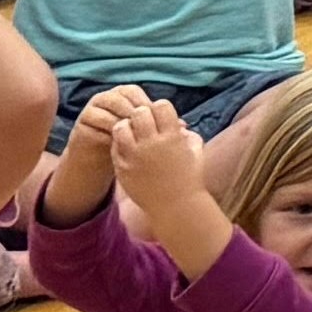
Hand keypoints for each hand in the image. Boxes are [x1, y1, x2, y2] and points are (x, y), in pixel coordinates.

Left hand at [95, 84, 207, 215]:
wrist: (176, 206)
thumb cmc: (190, 178)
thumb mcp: (196, 152)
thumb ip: (188, 134)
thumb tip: (179, 125)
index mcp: (173, 137)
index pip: (160, 105)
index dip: (160, 109)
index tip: (161, 119)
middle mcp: (152, 143)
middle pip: (138, 112)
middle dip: (142, 116)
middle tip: (145, 125)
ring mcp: (135, 155)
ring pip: (120, 127)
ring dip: (127, 128)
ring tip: (133, 136)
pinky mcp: (122, 166)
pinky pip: (114, 145)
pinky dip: (120, 144)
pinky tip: (129, 150)